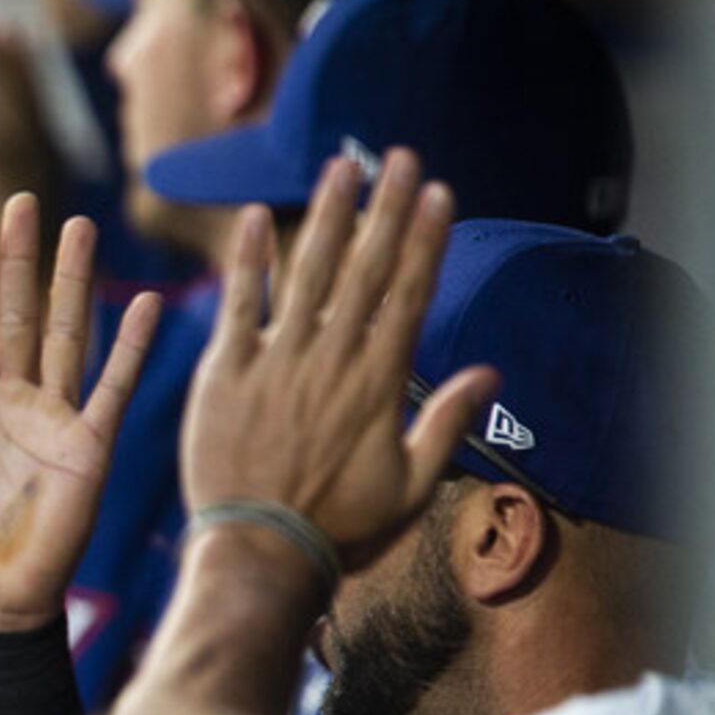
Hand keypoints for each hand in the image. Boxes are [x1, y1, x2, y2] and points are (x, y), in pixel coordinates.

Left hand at [0, 194, 162, 631]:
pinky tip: (146, 302)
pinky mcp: (89, 446)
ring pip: (65, 334)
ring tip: (80, 225)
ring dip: (74, 282)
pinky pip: (115, 387)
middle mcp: (11, 401)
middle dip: (21, 259)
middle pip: (17, 314)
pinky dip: (132, 346)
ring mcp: (53, 419)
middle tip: (25, 201)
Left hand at [181, 149, 493, 573]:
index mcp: (378, 384)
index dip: (425, 240)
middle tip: (400, 157)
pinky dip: (248, 263)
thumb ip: (446, 423)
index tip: (438, 193)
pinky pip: (238, 307)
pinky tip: (255, 218)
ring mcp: (276, 364)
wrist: (259, 557)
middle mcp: (331, 362)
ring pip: (308, 275)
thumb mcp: (411, 487)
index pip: (409, 295)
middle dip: (386, 209)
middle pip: (366, 271)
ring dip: (327, 217)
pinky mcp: (224, 375)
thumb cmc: (338, 532)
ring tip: (343, 168)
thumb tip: (489, 372)